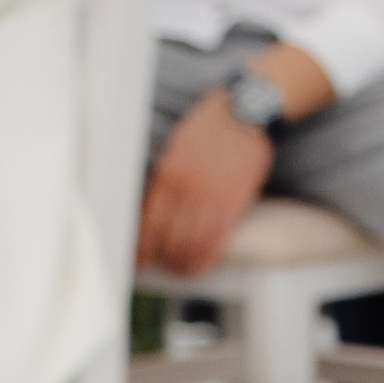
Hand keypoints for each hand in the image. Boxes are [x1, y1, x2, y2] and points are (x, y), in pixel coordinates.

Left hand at [137, 88, 277, 275]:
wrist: (246, 112)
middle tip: (158, 267)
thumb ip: (164, 177)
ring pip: (190, 244)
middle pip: (167, 238)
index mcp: (167, 174)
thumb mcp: (176, 147)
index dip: (141, 247)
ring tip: (178, 270)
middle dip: (160, 258)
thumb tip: (151, 207)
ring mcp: (211, 198)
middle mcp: (186, 190)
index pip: (147, 222)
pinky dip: (205, 258)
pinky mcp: (234, 203)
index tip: (138, 260)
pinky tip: (198, 267)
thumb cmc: (209, 126)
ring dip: (181, 263)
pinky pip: (216, 240)